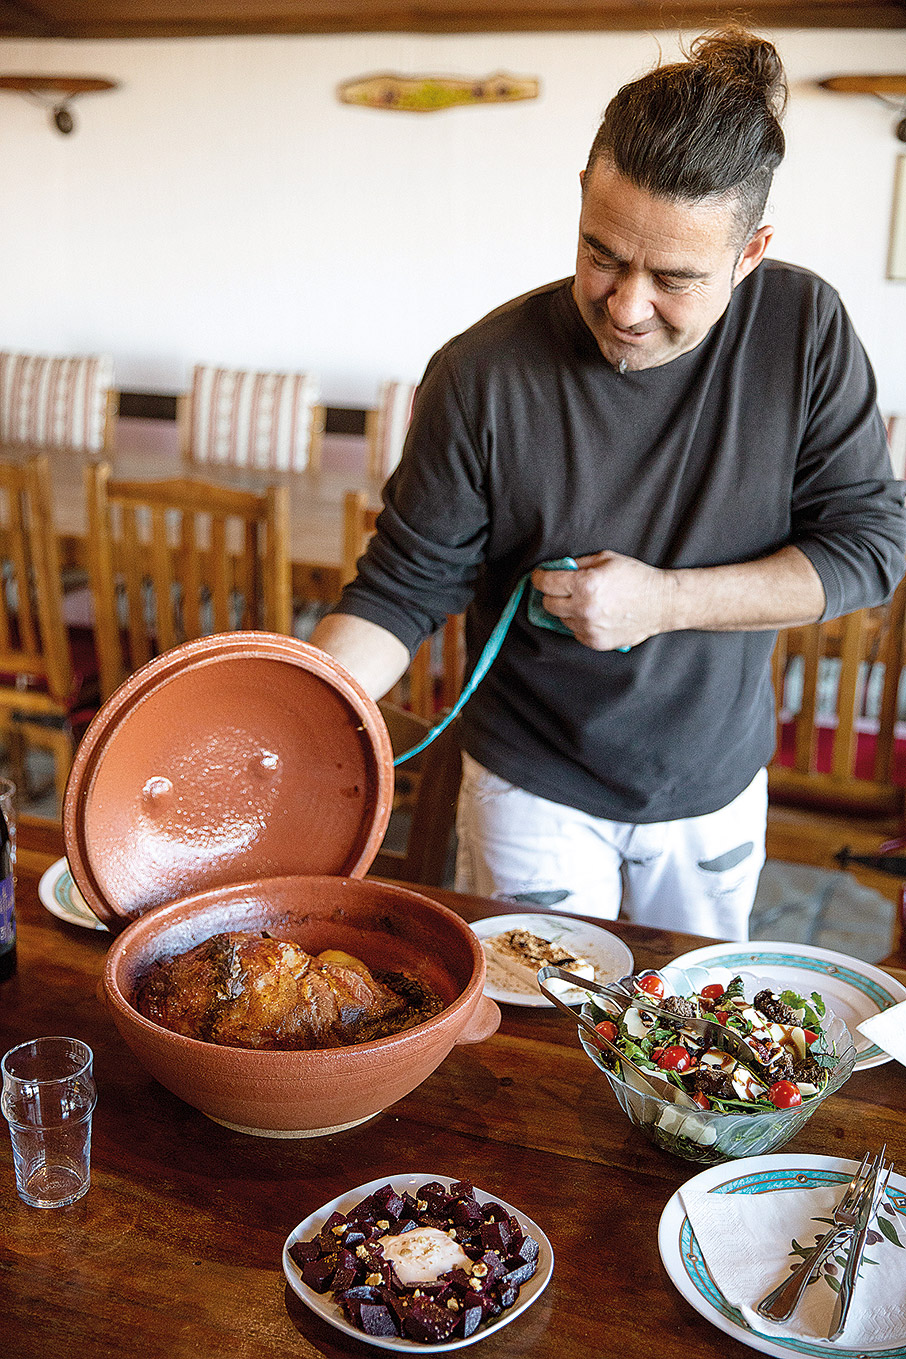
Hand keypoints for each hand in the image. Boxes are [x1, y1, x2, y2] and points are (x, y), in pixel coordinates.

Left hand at [530, 551, 674, 650]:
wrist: (661, 603)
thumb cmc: (636, 577)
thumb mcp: (605, 559)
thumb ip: (577, 564)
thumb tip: (557, 568)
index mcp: (585, 584)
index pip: (546, 583)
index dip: (540, 578)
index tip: (539, 576)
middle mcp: (584, 608)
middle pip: (549, 603)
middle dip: (553, 594)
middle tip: (563, 588)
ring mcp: (589, 628)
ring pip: (562, 619)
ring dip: (568, 610)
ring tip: (586, 602)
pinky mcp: (596, 642)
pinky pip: (575, 632)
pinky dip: (580, 623)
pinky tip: (595, 614)